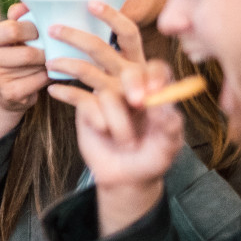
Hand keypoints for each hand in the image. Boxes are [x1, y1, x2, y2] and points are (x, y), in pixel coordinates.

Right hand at [0, 2, 49, 143]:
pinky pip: (39, 81)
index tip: (43, 32)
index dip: (35, 29)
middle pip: (27, 52)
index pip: (14, 28)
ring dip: (49, 63)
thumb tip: (26, 3)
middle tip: (54, 49)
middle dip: (45, 50)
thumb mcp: (12, 36)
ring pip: (35, 67)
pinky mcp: (8, 94)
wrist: (3, 93)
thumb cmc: (13, 56)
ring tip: (53, 61)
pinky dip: (48, 76)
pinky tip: (50, 74)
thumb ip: (19, 17)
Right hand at [45, 54, 182, 236]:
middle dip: (132, 80)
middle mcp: (131, 86)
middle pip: (125, 63)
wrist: (125, 177)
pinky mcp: (86, 105)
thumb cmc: (152, 157)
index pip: (156, 68)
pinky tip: (70, 104)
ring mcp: (107, 93)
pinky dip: (80, 105)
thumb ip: (170, 123)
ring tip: (121, 141)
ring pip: (105, 90)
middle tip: (137, 103)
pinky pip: (81, 98)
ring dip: (114, 119)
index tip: (154, 96)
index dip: (155, 76)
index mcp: (156, 91)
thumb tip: (161, 103)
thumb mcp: (169, 145)